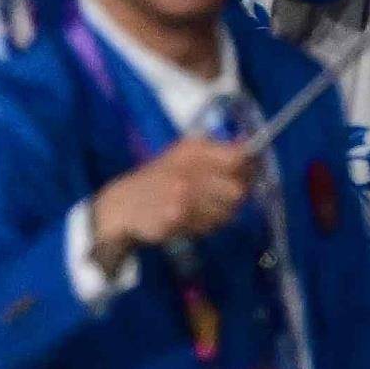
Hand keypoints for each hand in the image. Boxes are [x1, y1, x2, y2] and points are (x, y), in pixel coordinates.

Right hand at [88, 138, 258, 269]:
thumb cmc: (160, 180)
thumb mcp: (184, 156)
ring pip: (226, 212)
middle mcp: (186, 168)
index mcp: (190, 150)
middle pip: (237, 190)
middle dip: (232, 199)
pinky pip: (208, 227)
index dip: (247, 171)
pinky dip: (202, 227)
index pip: (238, 159)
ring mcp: (180, 193)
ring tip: (197, 210)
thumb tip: (248, 141)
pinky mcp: (175, 216)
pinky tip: (187, 220)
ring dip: (217, 215)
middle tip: (215, 199)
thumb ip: (218, 152)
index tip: (242, 178)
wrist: (122, 204)